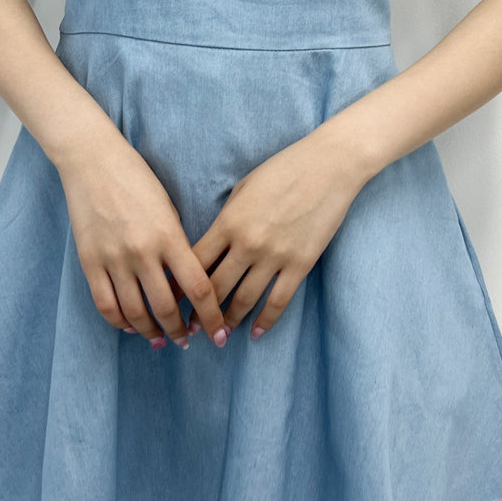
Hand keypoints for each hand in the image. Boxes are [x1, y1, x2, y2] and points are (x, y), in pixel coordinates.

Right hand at [56, 134, 227, 349]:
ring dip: (151, 332)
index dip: (211, 316)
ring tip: (161, 339)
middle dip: (181, 331)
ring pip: (135, 312)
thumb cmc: (138, 179)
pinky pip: (106, 304)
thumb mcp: (169, 209)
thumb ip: (179, 245)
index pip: (198, 288)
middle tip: (188, 341)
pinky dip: (120, 322)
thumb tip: (188, 281)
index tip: (219, 332)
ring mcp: (114, 258)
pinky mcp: (89, 261)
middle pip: (166, 307)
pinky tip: (130, 327)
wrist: (93, 161)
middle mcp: (143, 252)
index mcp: (170, 236)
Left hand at [180, 134, 368, 337]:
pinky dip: (265, 321)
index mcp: (228, 222)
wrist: (328, 166)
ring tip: (220, 334)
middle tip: (191, 328)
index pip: (195, 263)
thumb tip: (215, 245)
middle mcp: (247, 244)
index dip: (179, 286)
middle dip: (200, 313)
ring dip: (229, 321)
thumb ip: (227, 219)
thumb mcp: (244, 188)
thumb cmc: (283, 170)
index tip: (172, 301)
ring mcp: (275, 256)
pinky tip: (255, 333)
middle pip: (215, 288)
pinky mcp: (300, 264)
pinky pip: (278, 301)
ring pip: (244, 300)